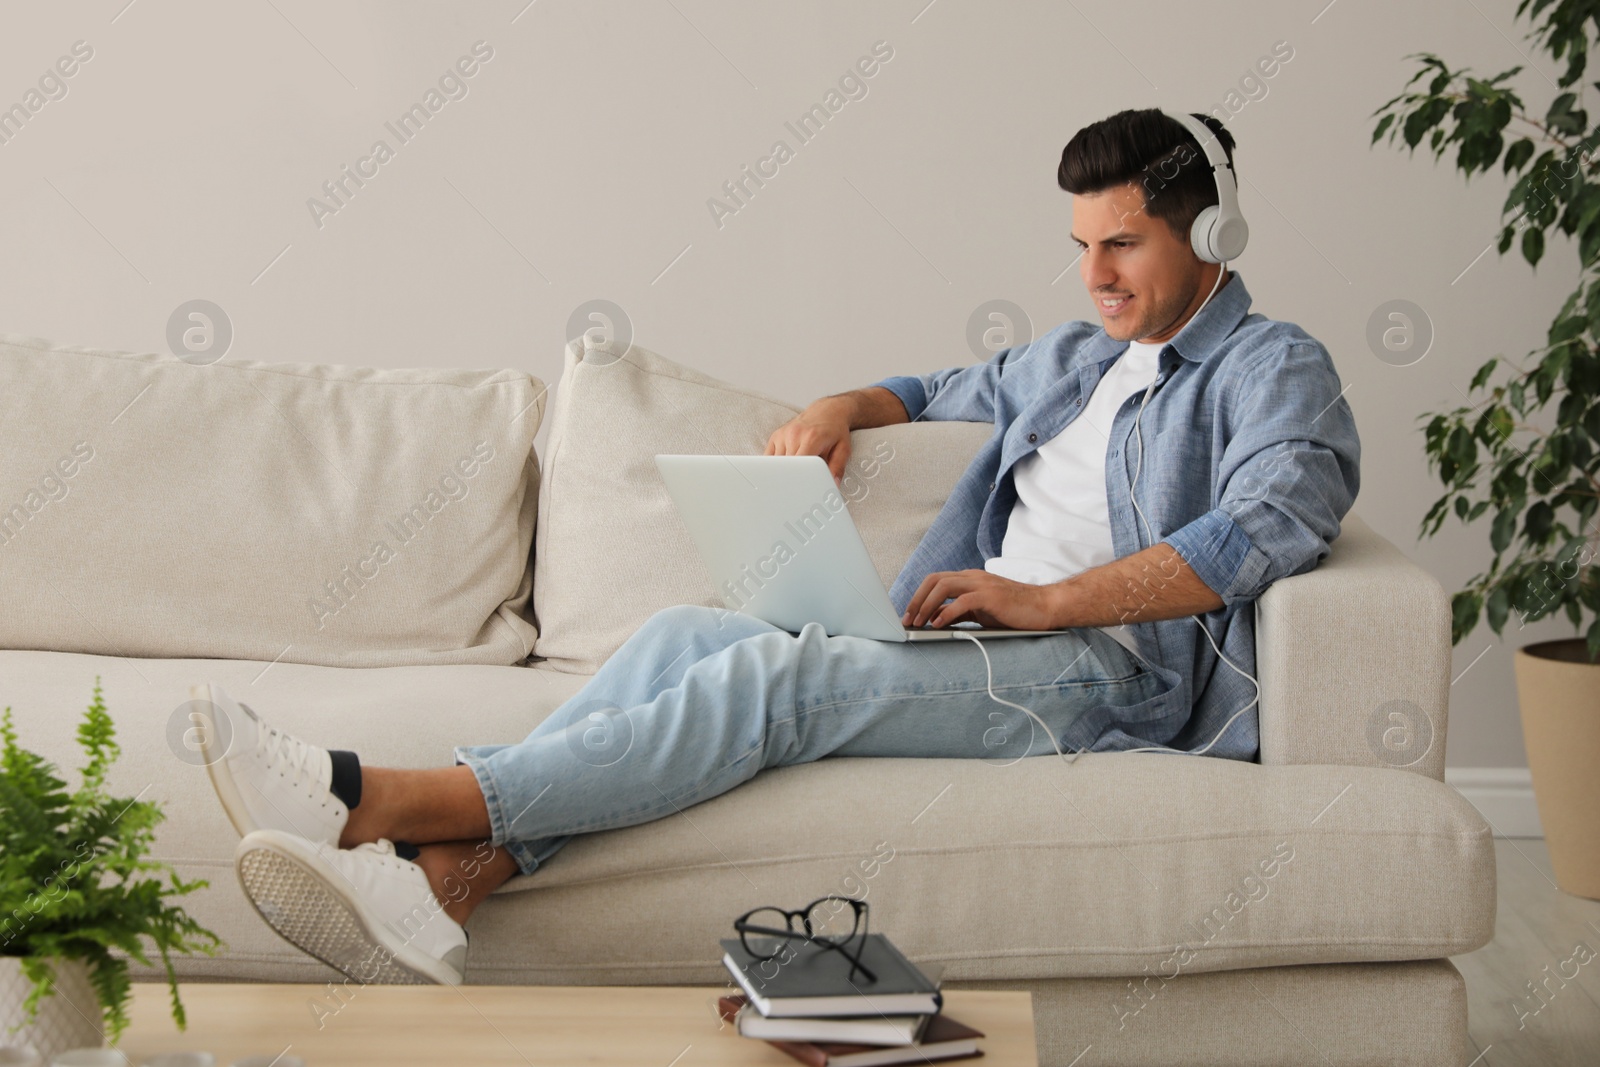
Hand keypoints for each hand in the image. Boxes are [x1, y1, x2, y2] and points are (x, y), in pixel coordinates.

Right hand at [765, 398, 852, 480]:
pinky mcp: (775, 435)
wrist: (827, 412)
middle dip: (791, 478)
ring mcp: (783, 434)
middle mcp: (794, 434)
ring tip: (795, 471)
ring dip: (783, 471)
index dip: (798, 480)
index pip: (798, 465)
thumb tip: (832, 485)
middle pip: (785, 466)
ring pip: (775, 463)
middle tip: (798, 486)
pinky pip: (768, 457)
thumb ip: (837, 468)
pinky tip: (784, 467)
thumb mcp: (843, 449)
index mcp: (811, 438)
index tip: (800, 489)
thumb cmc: (835, 431)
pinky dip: (774, 466)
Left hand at [902, 570, 1064, 630]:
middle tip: (908, 620)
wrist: (1045, 607)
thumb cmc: (1015, 611)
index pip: (936, 580)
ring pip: (944, 586)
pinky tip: (938, 625)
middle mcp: (973, 577)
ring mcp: (982, 584)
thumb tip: (936, 619)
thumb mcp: (981, 612)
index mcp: (970, 579)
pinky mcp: (991, 595)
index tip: (909, 614)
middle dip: (916, 599)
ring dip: (926, 605)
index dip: (919, 596)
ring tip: (919, 623)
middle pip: (934, 579)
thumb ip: (960, 612)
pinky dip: (946, 612)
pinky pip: (962, 600)